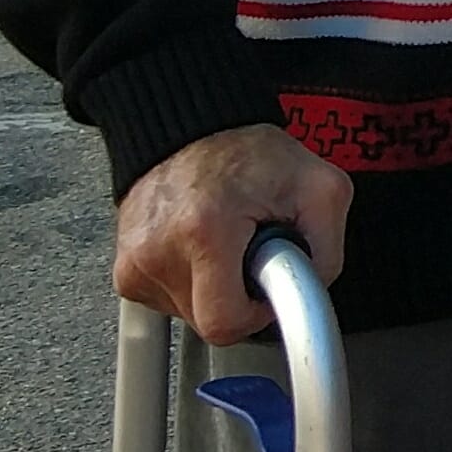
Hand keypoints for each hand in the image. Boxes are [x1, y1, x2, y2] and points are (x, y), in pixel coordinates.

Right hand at [115, 124, 353, 341]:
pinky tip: (201, 248)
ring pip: (189, 314)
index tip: (269, 285)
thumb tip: (310, 297)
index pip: (226, 323)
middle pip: (209, 323)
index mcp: (205, 231)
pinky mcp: (125, 269)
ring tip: (226, 242)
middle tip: (252, 253)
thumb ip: (326, 254)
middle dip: (240, 298)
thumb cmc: (251, 153)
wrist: (192, 127)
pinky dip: (192, 282)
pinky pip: (168, 301)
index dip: (258, 314)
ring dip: (216, 288)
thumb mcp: (320, 191)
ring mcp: (136, 262)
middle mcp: (159, 250)